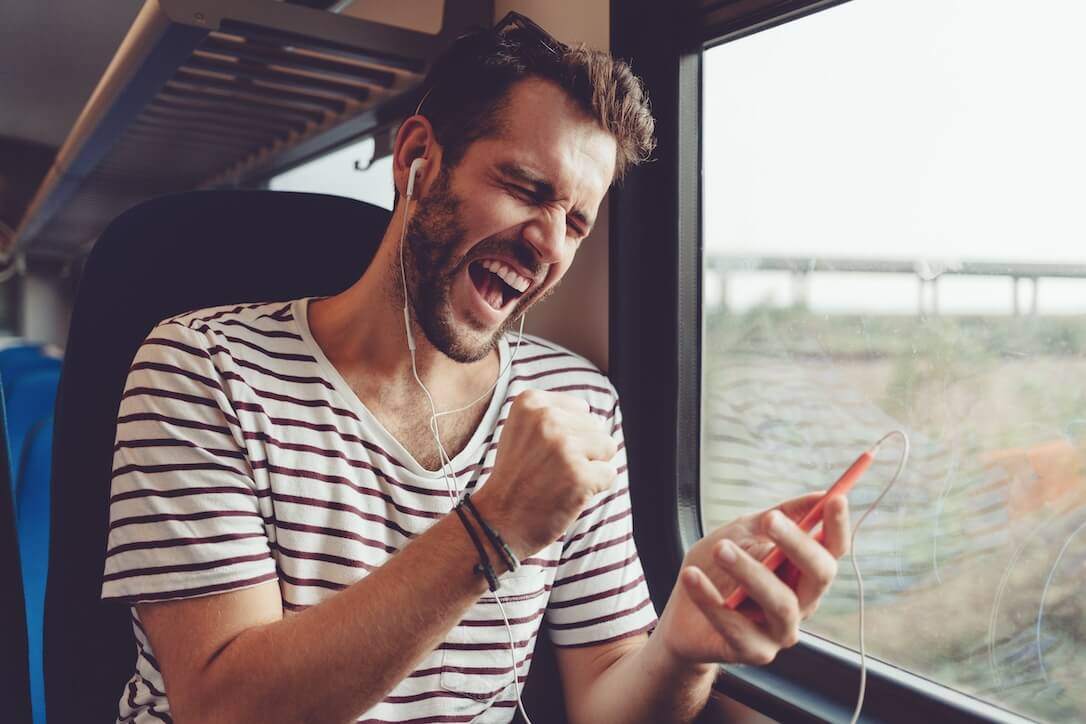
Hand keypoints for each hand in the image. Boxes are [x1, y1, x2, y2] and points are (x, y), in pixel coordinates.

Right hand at [472, 389, 619, 558]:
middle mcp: (546, 418)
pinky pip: (609, 473)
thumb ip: (556, 416)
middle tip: (550, 471)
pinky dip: (595, 489)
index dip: (570, 436)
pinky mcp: (579, 474)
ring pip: (607, 447)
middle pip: (596, 427)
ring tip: (560, 481)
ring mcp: (563, 446)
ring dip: (590, 468)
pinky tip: (568, 495)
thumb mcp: (522, 431)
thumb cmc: (516, 478)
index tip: (543, 454)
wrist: (497, 523)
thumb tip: (601, 421)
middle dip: (582, 451)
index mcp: (529, 402)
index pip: (581, 410)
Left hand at [654, 492, 849, 665]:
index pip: (833, 550)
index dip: (838, 526)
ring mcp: (780, 631)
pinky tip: (692, 576)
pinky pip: (736, 626)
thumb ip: (778, 515)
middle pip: (819, 575)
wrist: (683, 617)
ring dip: (750, 571)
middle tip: (770, 520)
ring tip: (720, 549)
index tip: (836, 499)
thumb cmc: (718, 570)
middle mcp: (802, 603)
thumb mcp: (744, 533)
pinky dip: (711, 599)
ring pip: (781, 603)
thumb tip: (818, 496)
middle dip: (798, 544)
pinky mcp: (754, 652)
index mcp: (803, 572)